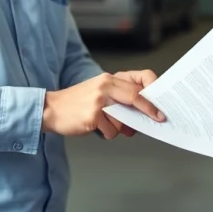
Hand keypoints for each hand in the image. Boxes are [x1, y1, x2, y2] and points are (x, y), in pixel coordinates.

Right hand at [42, 72, 164, 138]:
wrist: (51, 109)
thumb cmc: (77, 103)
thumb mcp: (100, 92)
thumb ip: (120, 98)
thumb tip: (142, 113)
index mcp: (110, 78)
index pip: (140, 78)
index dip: (154, 89)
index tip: (161, 102)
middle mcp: (105, 85)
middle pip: (137, 96)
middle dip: (150, 110)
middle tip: (158, 119)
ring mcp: (99, 100)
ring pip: (124, 118)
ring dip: (120, 127)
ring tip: (107, 124)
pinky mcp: (93, 115)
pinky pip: (111, 130)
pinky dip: (107, 133)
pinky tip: (96, 127)